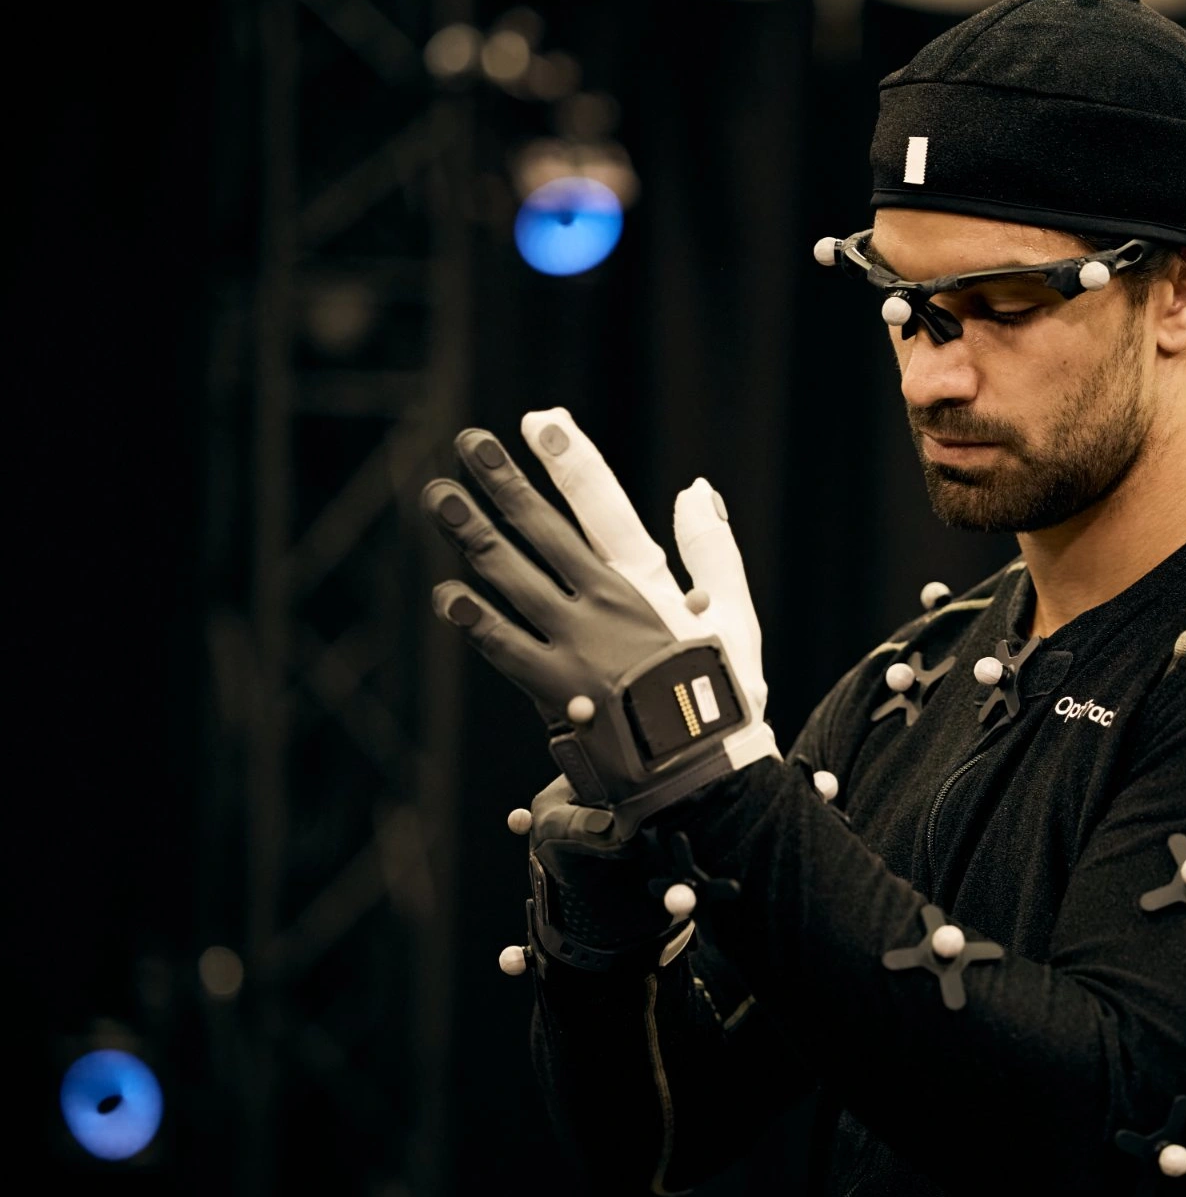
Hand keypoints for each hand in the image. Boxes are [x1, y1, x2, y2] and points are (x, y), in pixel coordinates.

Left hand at [425, 411, 779, 840]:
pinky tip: (448, 594)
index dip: (570, 461)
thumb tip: (698, 489)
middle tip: (470, 443)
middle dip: (503, 482)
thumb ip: (714, 551)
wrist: (705, 777)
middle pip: (542, 531)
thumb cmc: (721, 702)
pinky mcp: (553, 690)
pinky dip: (474, 619)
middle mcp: (607, 606)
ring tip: (439, 497)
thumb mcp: (735, 620)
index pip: (604, 507)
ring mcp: (575, 647)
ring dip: (472, 534)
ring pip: (511, 579)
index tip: (541, 420)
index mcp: (648, 586)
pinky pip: (503, 647)